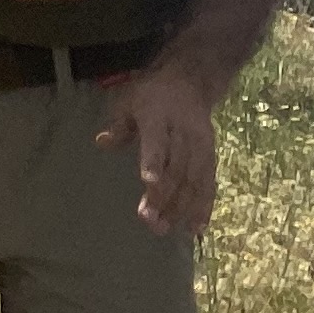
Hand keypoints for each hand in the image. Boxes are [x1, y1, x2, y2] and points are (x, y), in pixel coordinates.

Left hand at [97, 61, 221, 236]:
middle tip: (150, 221)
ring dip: (182, 208)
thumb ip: (119, 125)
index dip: (153, 162)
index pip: (157, 142)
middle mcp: (183, 134)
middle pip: (176, 168)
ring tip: (167, 229)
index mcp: (158, 118)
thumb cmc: (150, 96)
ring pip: (194, 180)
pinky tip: (196, 228)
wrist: (190, 83)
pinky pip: (209, 184)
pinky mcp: (211, 157)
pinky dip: (204, 206)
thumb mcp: (129, 101)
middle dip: (164, 196)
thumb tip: (102, 142)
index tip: (147, 183)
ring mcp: (200, 146)